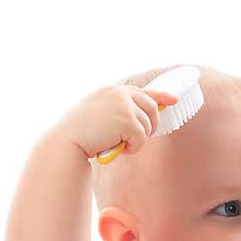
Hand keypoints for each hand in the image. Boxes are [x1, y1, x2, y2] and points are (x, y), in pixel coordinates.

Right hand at [53, 84, 178, 159]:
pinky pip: (142, 138)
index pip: (143, 91)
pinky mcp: (127, 120)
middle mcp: (120, 94)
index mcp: (112, 91)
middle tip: (135, 140)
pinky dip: (133, 148)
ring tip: (117, 144)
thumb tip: (140, 119)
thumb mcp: (98, 114)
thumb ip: (117, 111)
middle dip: (150, 127)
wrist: (66, 142)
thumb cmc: (78, 134)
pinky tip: (117, 149)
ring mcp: (124, 105)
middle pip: (153, 108)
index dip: (161, 96)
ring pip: (148, 126)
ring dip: (136, 140)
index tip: (173, 100)